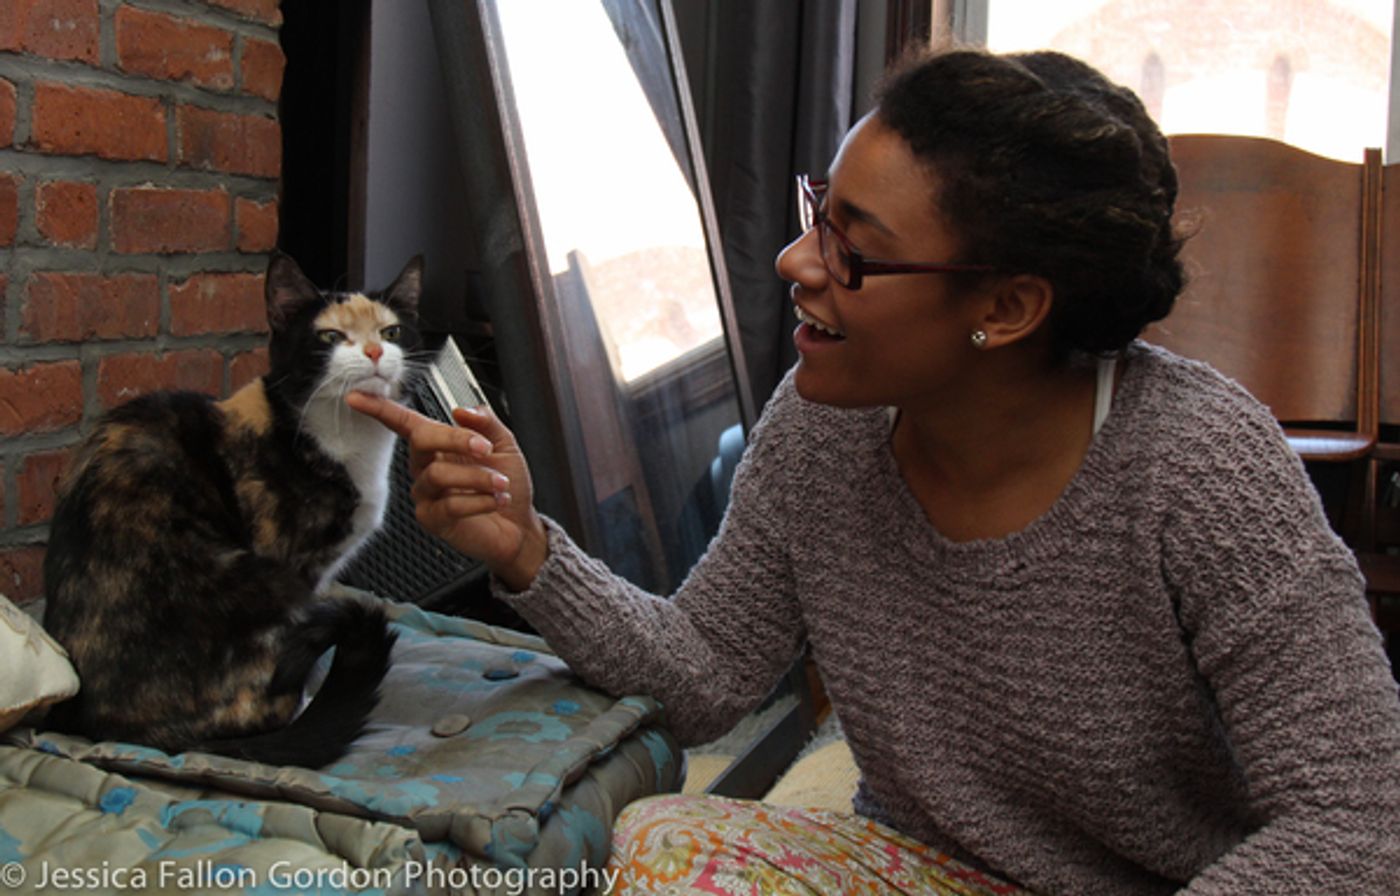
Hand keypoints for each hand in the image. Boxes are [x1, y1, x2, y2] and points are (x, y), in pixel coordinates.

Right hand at [344, 393, 548, 590]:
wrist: (519, 526)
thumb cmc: (506, 485)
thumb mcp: (505, 445)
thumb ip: (486, 423)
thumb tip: (463, 410)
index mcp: (438, 445)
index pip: (404, 422)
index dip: (379, 409)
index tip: (356, 397)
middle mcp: (425, 467)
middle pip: (422, 440)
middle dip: (456, 439)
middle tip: (484, 448)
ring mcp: (425, 494)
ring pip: (439, 474)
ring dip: (478, 477)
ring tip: (500, 484)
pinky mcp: (432, 519)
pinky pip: (450, 504)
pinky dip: (480, 500)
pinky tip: (495, 501)